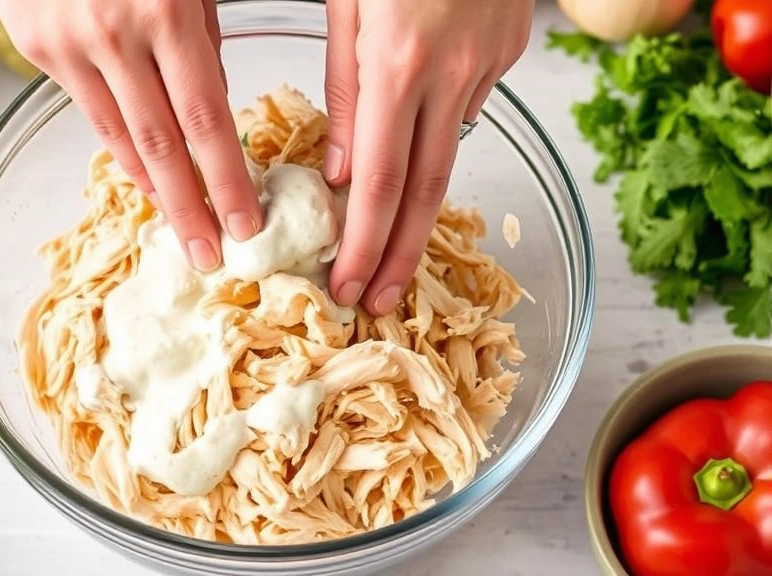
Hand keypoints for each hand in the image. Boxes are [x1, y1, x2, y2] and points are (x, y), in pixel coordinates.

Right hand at [0, 0, 262, 271]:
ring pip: (119, 137)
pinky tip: (143, 180)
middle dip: (190, 208)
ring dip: (154, 190)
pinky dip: (119, 150)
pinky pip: (89, 113)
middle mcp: (114, 35)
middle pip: (161, 144)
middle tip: (211, 258)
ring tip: (181, 231)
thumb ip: (201, 34)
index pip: (205, 118)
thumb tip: (212, 108)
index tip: (245, 224)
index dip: (226, 178)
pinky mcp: (35, 49)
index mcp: (166, 10)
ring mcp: (67, 44)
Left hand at [324, 0, 533, 314]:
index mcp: (398, 63)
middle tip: (379, 303)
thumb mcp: (348, 3)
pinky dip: (438, 145)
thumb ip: (346, 88)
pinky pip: (465, 112)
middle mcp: (449, 74)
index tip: (347, 284)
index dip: (364, 242)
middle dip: (398, 255)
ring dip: (422, 217)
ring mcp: (487, 64)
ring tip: (396, 260)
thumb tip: (343, 171)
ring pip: (451, 156)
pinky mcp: (507, 53)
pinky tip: (417, 164)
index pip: (381, 181)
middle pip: (426, 191)